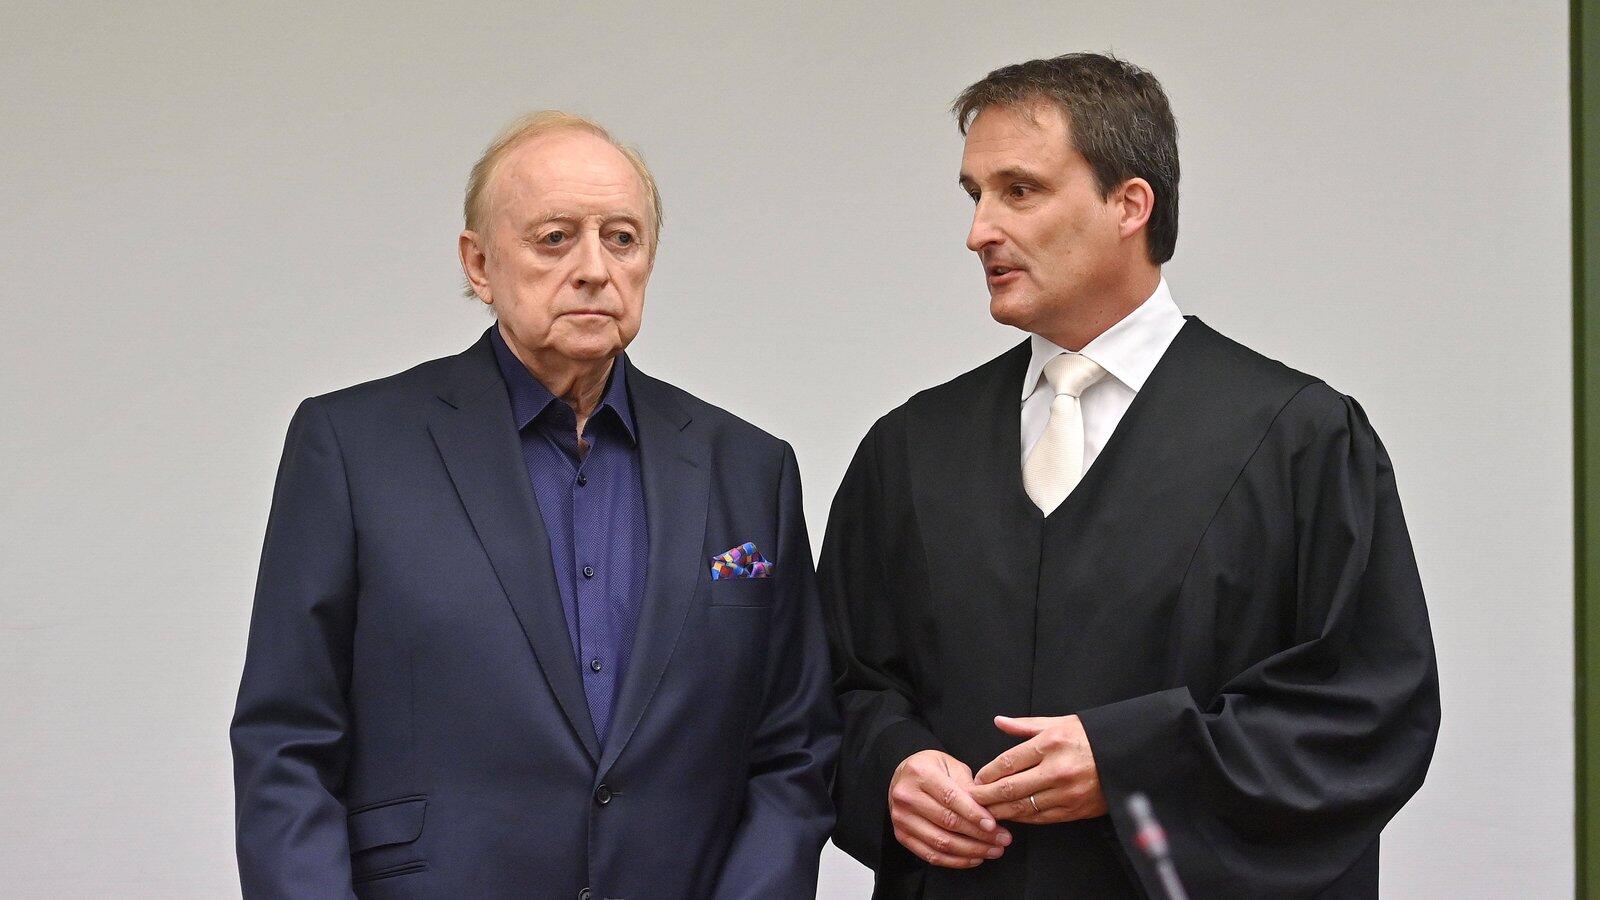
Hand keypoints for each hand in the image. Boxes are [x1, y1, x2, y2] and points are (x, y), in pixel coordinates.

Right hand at [888, 749, 1012, 868]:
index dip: (973, 813)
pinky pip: (931, 855)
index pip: (950, 797)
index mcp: (919, 773)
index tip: (994, 825)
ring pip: (940, 842)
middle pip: (947, 822)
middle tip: (1003, 839)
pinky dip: (956, 861)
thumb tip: (990, 811)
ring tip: (994, 850)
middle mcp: (906, 796)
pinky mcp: (901, 835)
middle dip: (979, 834)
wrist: (902, 777)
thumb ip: (968, 787)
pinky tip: (975, 858)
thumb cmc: (932, 768)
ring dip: (971, 851)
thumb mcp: (951, 765)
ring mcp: (901, 818)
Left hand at [969, 715, 1106, 824]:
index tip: (977, 779)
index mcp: (1051, 743)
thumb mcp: (1060, 723)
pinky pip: (1041, 817)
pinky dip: (1022, 818)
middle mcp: (1057, 769)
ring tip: (984, 812)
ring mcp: (1066, 793)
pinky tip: (1011, 816)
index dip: (987, 773)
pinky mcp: (1075, 810)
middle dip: (986, 796)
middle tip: (970, 800)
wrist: (1128, 757)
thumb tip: (999, 721)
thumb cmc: (1091, 736)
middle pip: (1010, 788)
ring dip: (1000, 811)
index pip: (1008, 762)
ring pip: (1023, 807)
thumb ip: (1025, 726)